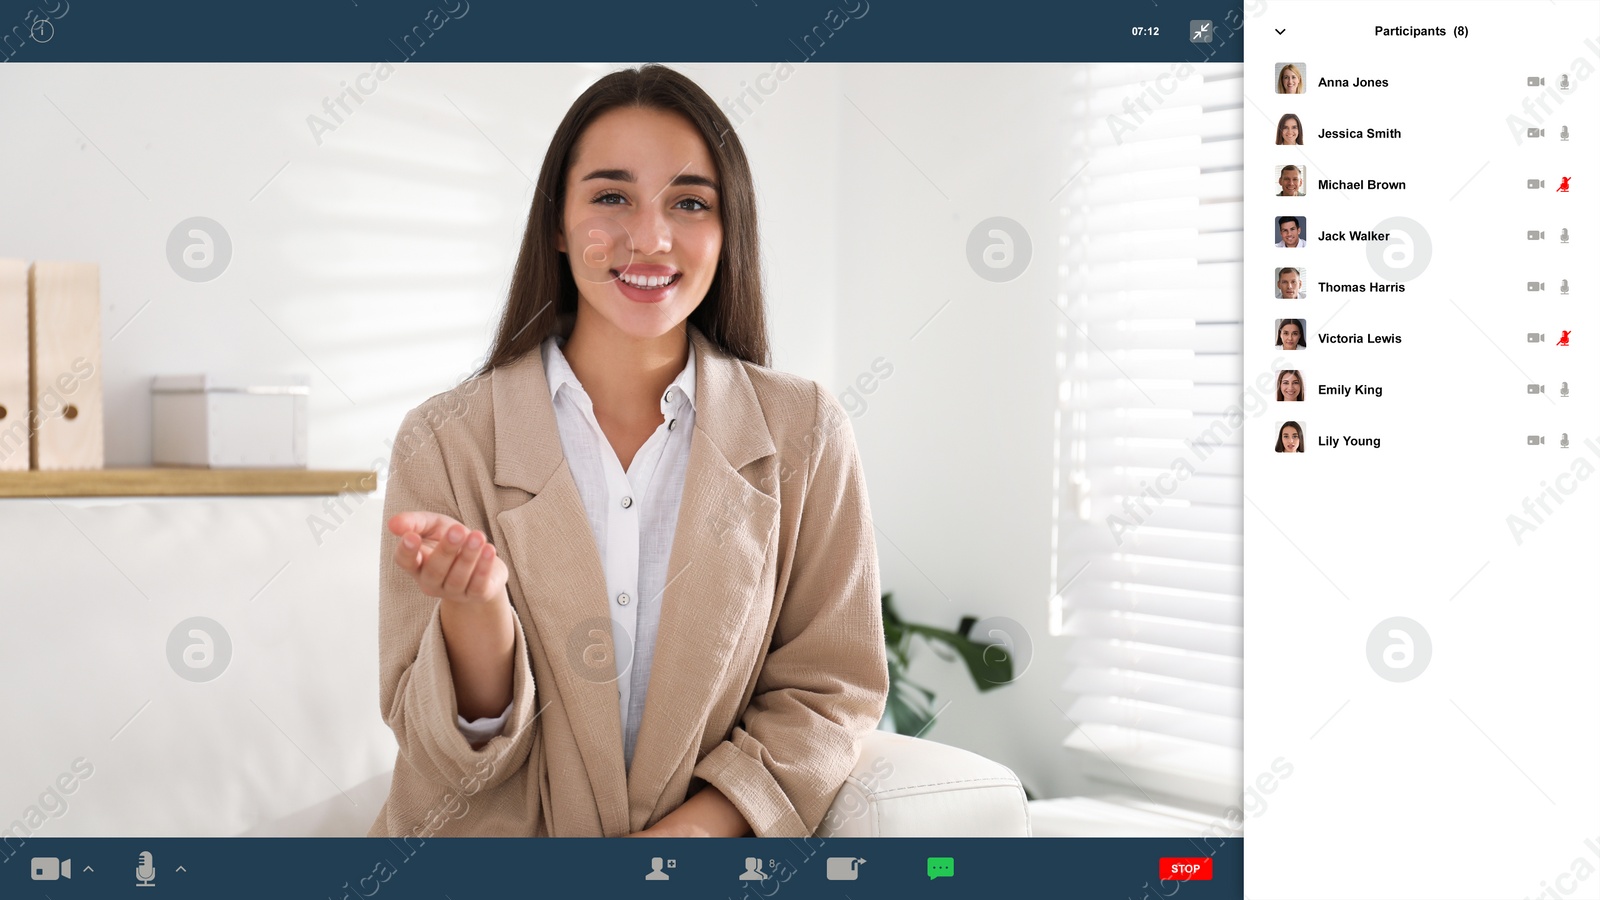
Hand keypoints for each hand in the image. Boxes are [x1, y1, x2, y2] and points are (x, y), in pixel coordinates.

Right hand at [388, 511, 507, 605]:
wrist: (483, 561)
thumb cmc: (453, 541)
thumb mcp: (434, 525)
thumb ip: (415, 522)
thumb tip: (392, 523)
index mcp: (417, 564)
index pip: (405, 561)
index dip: (407, 551)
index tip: (412, 536)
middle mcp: (431, 581)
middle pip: (435, 570)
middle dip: (446, 549)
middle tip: (458, 530)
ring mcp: (453, 592)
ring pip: (458, 577)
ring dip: (468, 556)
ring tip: (478, 536)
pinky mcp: (476, 595)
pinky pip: (478, 585)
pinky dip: (483, 568)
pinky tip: (489, 550)